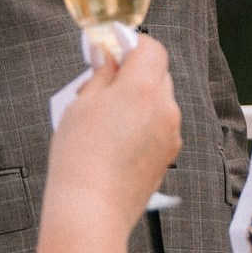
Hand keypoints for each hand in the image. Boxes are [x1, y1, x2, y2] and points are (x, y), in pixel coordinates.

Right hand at [43, 37, 180, 232]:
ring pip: (159, 102)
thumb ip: (101, 75)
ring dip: (139, 100)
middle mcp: (165, 107)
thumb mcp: (81, 104)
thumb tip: (106, 56)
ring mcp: (171, 133)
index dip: (132, 44)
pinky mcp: (168, 155)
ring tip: (104, 118)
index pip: (151, 49)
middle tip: (101, 84)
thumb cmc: (80, 157)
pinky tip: (116, 140)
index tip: (113, 47)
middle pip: (157, 74)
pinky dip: (144, 124)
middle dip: (133, 73)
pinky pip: (160, 127)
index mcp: (143, 87)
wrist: (91, 208)